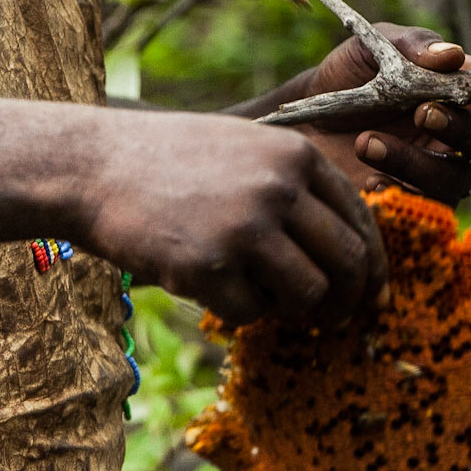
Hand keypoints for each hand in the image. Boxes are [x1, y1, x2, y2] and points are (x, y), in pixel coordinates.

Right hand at [73, 109, 386, 328]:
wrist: (97, 165)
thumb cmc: (174, 161)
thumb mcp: (247, 151)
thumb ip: (297, 190)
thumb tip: (353, 259)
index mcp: (295, 155)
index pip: (361, 220)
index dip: (373, 265)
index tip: (372, 295)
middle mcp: (279, 188)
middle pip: (347, 264)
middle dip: (348, 301)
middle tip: (336, 319)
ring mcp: (245, 227)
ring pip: (310, 295)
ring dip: (296, 310)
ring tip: (266, 298)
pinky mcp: (209, 267)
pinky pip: (252, 314)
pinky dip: (238, 311)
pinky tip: (211, 284)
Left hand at [298, 24, 470, 209]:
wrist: (302, 116)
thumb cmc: (348, 74)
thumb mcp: (375, 46)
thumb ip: (414, 45)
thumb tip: (454, 56)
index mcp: (467, 93)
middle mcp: (462, 137)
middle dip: (470, 133)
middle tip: (424, 113)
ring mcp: (438, 171)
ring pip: (459, 180)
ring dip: (417, 161)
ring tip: (366, 141)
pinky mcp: (410, 201)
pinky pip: (421, 208)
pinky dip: (395, 189)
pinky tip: (365, 176)